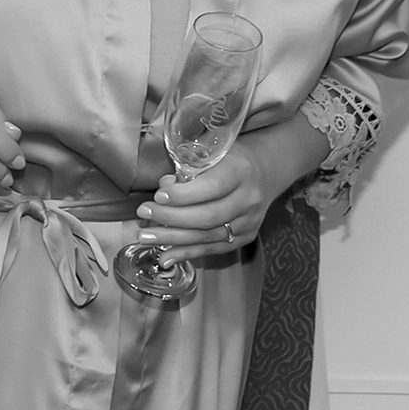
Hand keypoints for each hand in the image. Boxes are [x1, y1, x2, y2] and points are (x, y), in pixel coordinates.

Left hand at [134, 137, 286, 255]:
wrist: (264, 173)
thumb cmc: (230, 160)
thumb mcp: (213, 153)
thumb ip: (189, 168)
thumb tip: (165, 185)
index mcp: (241, 172)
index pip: (212, 187)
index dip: (184, 195)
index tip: (158, 196)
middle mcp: (249, 199)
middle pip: (208, 215)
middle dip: (171, 217)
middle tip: (144, 213)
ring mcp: (249, 221)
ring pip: (208, 236)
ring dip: (173, 238)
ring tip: (145, 236)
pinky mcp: (245, 237)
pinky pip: (213, 249)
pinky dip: (187, 253)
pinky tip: (165, 256)